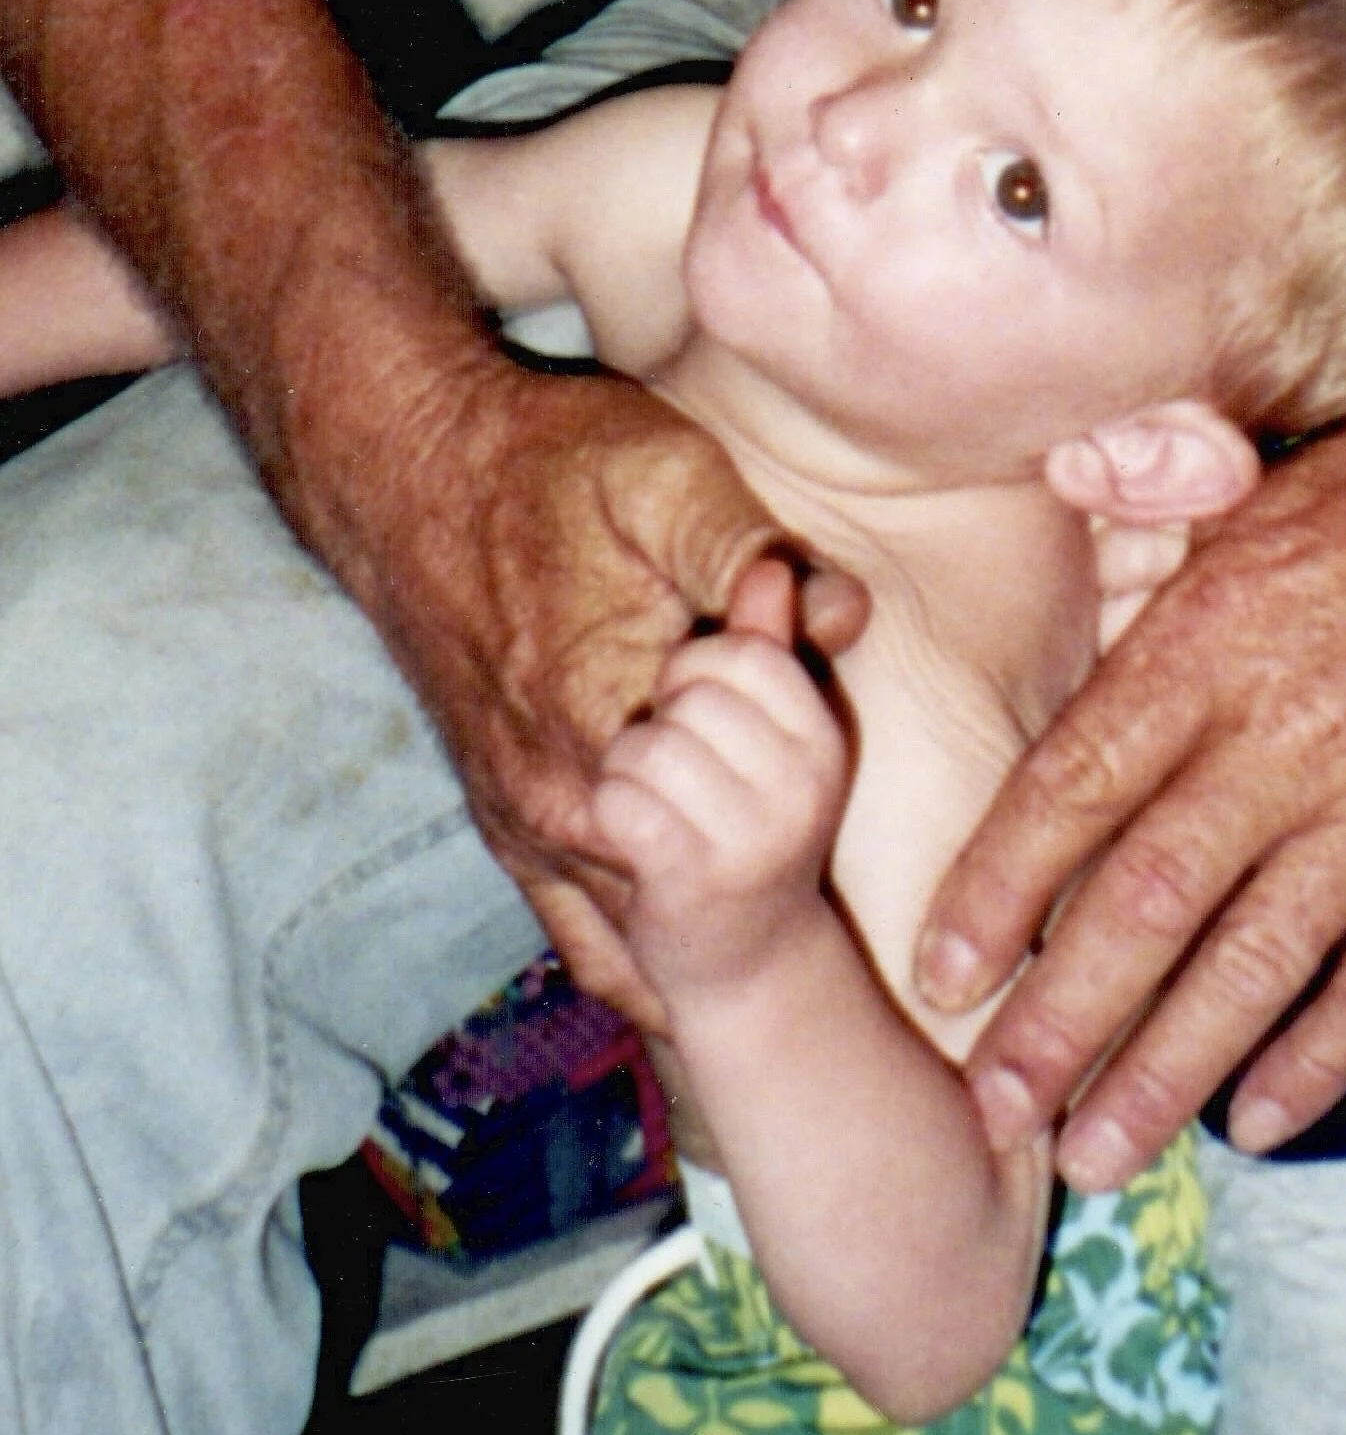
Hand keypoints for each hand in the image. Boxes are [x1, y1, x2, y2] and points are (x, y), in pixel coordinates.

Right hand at [341, 349, 797, 1025]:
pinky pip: (579, 931)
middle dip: (759, 876)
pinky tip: (686, 967)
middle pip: (696, 890)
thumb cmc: (546, 467)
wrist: (413, 478)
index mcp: (601, 722)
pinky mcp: (505, 825)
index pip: (736, 819)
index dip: (792, 794)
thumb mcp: (665, 476)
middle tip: (813, 877)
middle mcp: (556, 799)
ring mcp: (524, 823)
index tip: (818, 763)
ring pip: (640, 930)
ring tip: (770, 922)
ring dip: (704, 918)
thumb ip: (751, 551)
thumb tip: (843, 616)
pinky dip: (640, 947)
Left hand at [590, 554, 852, 1005]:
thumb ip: (768, 648)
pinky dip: (613, 813)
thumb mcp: (774, 738)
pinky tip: (635, 839)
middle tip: (678, 779)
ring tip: (657, 809)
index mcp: (823, 739)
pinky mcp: (690, 879)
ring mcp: (749, 837)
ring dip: (630, 773)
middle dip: (661, 725)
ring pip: (646, 746)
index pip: (742, 654)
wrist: (748, 967)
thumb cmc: (748, 830)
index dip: (696, 674)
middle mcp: (800, 785)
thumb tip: (770, 567)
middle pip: (688, 696)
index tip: (698, 719)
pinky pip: (619, 802)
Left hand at [915, 349, 1345, 1181]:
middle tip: (993, 1107)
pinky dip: (1318, 1063)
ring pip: (1251, 968)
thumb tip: (1050, 521)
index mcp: (1210, 640)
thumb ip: (1143, 542)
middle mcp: (1284, 736)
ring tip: (1095, 1156)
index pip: (1075, 787)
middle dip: (1059, 1021)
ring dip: (1166, 1072)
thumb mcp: (1243, 490)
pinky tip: (1257, 1125)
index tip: (941, 975)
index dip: (999, 890)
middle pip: (1146, 902)